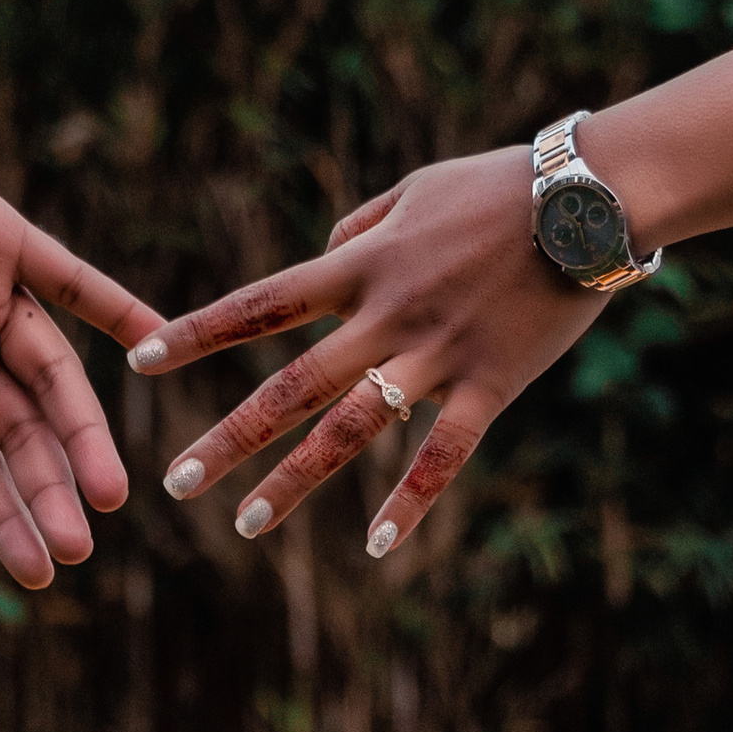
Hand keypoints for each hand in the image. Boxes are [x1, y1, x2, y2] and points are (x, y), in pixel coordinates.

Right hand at [0, 0, 157, 587]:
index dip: (3, 519)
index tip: (39, 571)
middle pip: (19, 434)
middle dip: (47, 490)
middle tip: (79, 549)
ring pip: (51, 375)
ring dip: (83, 431)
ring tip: (109, 492)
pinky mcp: (0, 237)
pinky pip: (69, 277)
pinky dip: (113, 305)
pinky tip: (155, 340)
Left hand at [130, 29, 732, 555]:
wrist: (591, 196)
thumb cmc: (504, 184)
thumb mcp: (416, 187)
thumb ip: (361, 223)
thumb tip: (326, 246)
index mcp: (361, 264)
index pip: (259, 304)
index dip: (198, 335)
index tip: (141, 363)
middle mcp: (384, 316)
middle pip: (289, 387)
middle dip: (227, 439)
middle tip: (174, 485)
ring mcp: (436, 356)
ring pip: (350, 431)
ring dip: (294, 482)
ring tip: (245, 525)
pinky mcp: (490, 385)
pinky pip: (442, 454)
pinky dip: (410, 503)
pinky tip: (378, 547)